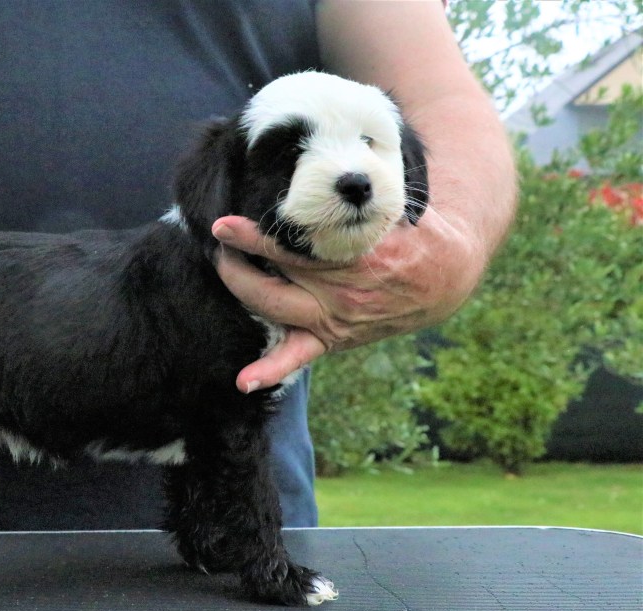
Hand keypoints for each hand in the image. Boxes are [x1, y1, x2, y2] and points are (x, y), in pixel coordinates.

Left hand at [213, 211, 484, 392]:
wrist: (444, 275)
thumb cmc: (412, 229)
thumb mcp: (391, 204)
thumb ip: (354, 197)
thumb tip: (319, 173)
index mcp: (362, 260)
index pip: (293, 249)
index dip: (253, 238)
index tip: (223, 225)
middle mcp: (345, 295)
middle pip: (275, 279)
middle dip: (238, 261)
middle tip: (221, 241)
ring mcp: (336, 321)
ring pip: (274, 309)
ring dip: (242, 289)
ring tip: (225, 265)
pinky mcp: (333, 339)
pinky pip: (299, 358)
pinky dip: (271, 371)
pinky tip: (245, 381)